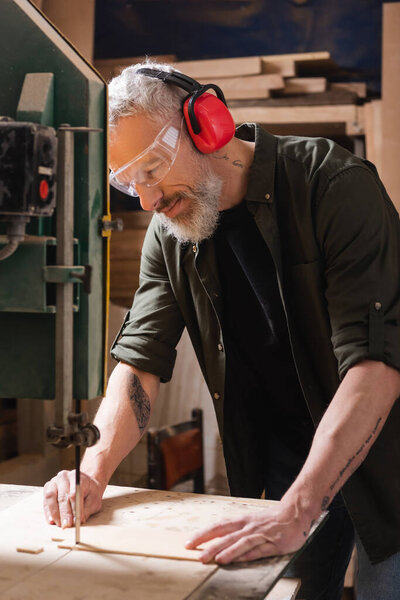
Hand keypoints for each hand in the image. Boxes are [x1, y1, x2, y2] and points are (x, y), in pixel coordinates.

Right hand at [43, 470, 103, 527]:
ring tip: (59, 524)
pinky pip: (45, 500)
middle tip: (67, 525)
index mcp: (78, 477)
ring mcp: (54, 481)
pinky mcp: (47, 488)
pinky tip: (51, 520)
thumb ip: (87, 509)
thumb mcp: (94, 500)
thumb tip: (79, 520)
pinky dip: (48, 512)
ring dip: (54, 513)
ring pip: (51, 497)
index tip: (76, 520)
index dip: (74, 508)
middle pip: (62, 496)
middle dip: (64, 513)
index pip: (74, 493)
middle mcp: (64, 476)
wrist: (84, 483)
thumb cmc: (90, 492)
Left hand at [185, 504, 309, 563]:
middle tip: (196, 554)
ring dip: (226, 550)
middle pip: (226, 535)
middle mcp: (249, 526)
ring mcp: (261, 535)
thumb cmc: (272, 519)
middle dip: (210, 545)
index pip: (218, 526)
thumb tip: (220, 542)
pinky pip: (257, 550)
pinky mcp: (273, 544)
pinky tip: (236, 560)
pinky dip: (245, 555)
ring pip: (240, 542)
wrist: (295, 512)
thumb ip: (238, 532)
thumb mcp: (252, 522)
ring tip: (213, 559)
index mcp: (243, 520)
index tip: (189, 542)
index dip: (203, 534)